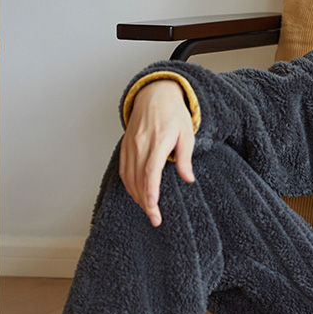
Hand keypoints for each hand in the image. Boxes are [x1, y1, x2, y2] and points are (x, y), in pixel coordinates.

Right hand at [119, 80, 194, 226]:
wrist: (155, 94)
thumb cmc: (175, 114)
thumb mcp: (187, 134)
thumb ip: (185, 158)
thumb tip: (188, 179)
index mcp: (158, 141)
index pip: (151, 172)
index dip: (150, 193)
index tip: (154, 209)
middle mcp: (141, 144)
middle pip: (139, 179)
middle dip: (145, 202)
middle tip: (155, 219)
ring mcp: (130, 145)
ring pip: (129, 177)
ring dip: (137, 196)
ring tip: (148, 211)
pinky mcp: (125, 146)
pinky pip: (124, 170)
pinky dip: (129, 185)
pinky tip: (137, 195)